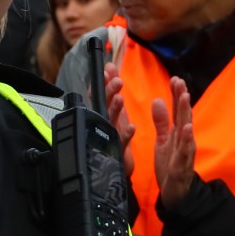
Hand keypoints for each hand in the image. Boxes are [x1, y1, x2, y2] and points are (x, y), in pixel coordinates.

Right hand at [103, 65, 137, 183]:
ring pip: (110, 121)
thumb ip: (112, 91)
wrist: (117, 167)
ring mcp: (109, 137)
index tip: (107, 71)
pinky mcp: (116, 151)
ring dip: (115, 109)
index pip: (103, 95)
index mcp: (107, 113)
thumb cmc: (116, 138)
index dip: (104, 83)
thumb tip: (109, 68)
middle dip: (109, 92)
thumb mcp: (115, 111)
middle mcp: (105, 123)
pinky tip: (131, 127)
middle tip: (117, 80)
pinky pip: (121, 141)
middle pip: (104, 106)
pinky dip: (125, 133)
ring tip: (120, 98)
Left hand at [151, 76, 195, 207]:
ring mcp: (185, 150)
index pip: (178, 110)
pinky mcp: (182, 164)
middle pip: (184, 115)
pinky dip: (187, 138)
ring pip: (187, 129)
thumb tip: (157, 100)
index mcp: (178, 132)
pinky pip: (185, 150)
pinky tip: (187, 127)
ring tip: (184, 97)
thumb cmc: (170, 164)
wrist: (175, 191)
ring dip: (186, 113)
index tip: (175, 78)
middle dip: (182, 98)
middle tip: (179, 81)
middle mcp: (185, 138)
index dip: (177, 95)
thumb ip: (161, 122)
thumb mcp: (162, 140)